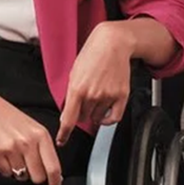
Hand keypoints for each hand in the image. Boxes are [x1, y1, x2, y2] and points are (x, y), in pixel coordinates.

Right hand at [0, 90, 62, 184]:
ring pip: (21, 176)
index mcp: (41, 135)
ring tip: (14, 154)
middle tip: (29, 166)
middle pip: (38, 177)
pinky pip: (6, 173)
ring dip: (19, 170)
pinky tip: (4, 154)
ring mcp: (10, 148)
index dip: (55, 183)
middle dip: (35, 176)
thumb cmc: (12, 119)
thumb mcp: (35, 128)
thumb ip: (45, 149)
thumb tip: (55, 175)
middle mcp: (27, 142)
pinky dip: (5, 168)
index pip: (53, 167)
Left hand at [57, 22, 139, 137]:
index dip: (64, 133)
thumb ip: (70, 95)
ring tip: (97, 96)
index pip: (68, 119)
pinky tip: (106, 111)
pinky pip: (114, 118)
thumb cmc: (92, 55)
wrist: (112, 44)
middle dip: (82, 113)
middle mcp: (92, 94)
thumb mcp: (74, 74)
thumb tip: (67, 114)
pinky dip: (108, 119)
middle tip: (85, 100)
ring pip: (97, 119)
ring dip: (95, 114)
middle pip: (83, 119)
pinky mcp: (121, 96)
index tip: (62, 141)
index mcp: (77, 89)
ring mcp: (108, 96)